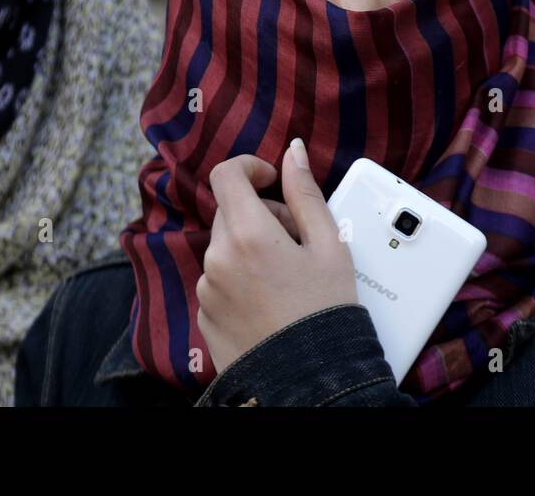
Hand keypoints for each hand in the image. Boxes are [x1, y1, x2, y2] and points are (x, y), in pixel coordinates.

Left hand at [196, 139, 357, 373]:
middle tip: (298, 240)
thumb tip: (293, 153)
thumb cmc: (325, 314)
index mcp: (247, 234)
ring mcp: (207, 289)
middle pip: (231, 212)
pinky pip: (220, 280)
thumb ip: (306, 193)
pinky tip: (273, 301)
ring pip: (226, 248)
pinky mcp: (205, 316)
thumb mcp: (329, 246)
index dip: (250, 167)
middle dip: (262, 215)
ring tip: (289, 277)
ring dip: (252, 248)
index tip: (272, 180)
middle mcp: (217, 259)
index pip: (226, 175)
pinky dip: (242, 279)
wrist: (309, 381)